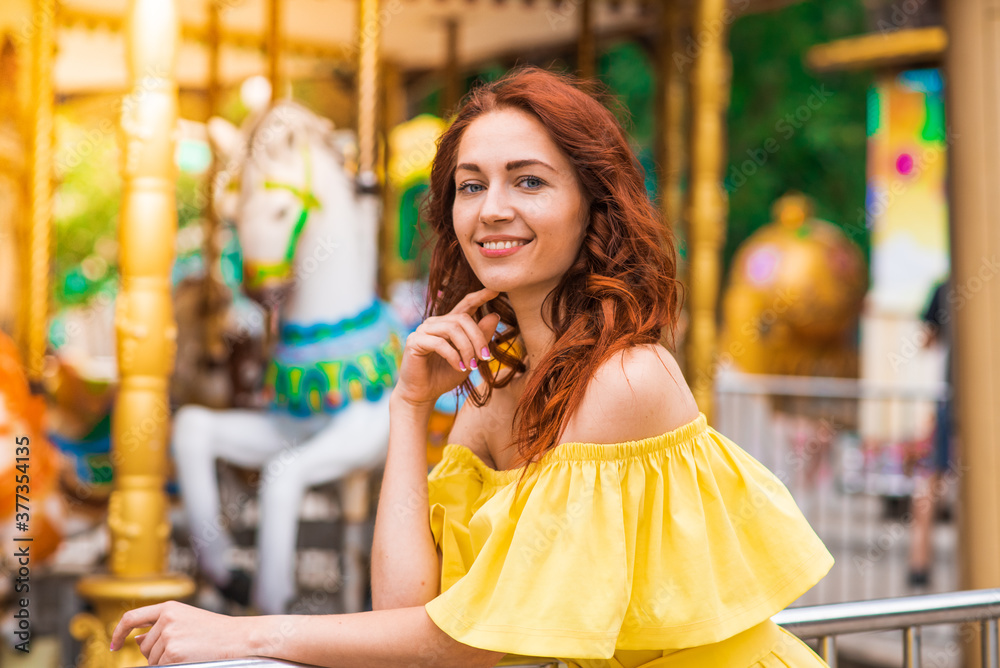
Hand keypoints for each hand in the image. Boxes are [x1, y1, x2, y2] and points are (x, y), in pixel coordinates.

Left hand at [110, 600, 246, 664]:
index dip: (118, 632)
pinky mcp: (173, 653)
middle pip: (144, 646)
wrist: (239, 637)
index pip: (132, 618)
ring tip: (190, 653)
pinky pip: (160, 666)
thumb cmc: (216, 631)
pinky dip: (172, 666)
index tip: (114, 644)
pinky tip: (189, 659)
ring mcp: (169, 637)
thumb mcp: (187, 621)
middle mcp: (166, 620)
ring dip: (165, 661)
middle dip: (156, 653)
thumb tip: (135, 640)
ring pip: (151, 659)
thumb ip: (160, 627)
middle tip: (182, 651)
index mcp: (169, 607)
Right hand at [393, 288, 500, 408]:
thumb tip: (494, 315)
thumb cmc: (445, 375)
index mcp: (449, 324)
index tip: (495, 290)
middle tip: (486, 358)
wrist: (423, 394)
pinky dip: (453, 356)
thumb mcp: (470, 357)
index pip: (465, 305)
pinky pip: (440, 343)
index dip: (480, 296)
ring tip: (472, 366)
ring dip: (467, 348)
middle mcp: (435, 323)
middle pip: (462, 319)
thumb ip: (480, 338)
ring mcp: (423, 330)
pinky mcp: (415, 341)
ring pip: (452, 329)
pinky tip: (459, 368)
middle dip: (478, 338)